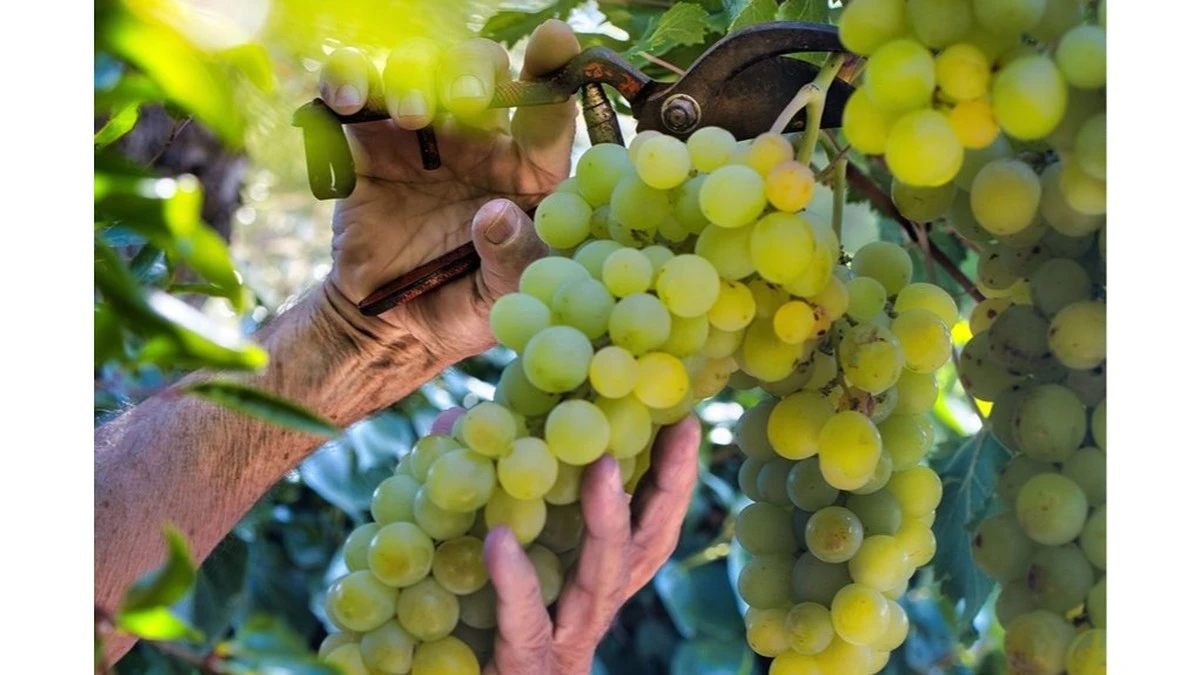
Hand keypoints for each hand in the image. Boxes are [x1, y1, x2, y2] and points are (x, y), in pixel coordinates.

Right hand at [316, 21, 580, 360]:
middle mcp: (477, 137)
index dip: (554, 71)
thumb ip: (513, 260)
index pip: (546, 113)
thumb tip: (498, 217)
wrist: (392, 324)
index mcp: (527, 169)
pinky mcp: (364, 140)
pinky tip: (345, 98)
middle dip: (475, 70)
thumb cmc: (465, 305)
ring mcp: (419, 133)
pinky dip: (347, 80)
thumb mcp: (504, 297)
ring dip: (416, 76)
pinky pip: (354, 91)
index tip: (555, 39)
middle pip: (481, 70)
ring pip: (419, 67)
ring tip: (413, 115)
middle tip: (467, 99)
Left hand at [429, 409, 702, 674]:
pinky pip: (527, 624)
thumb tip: (453, 418)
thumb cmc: (467, 631)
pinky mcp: (527, 668)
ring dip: (608, 522)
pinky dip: (515, 582)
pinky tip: (499, 542)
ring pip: (602, 581)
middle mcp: (590, 611)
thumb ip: (471, 492)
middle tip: (680, 430)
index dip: (669, 479)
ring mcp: (565, 642)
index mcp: (588, 585)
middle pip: (645, 547)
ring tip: (604, 467)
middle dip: (668, 488)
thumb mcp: (474, 550)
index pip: (643, 527)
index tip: (683, 421)